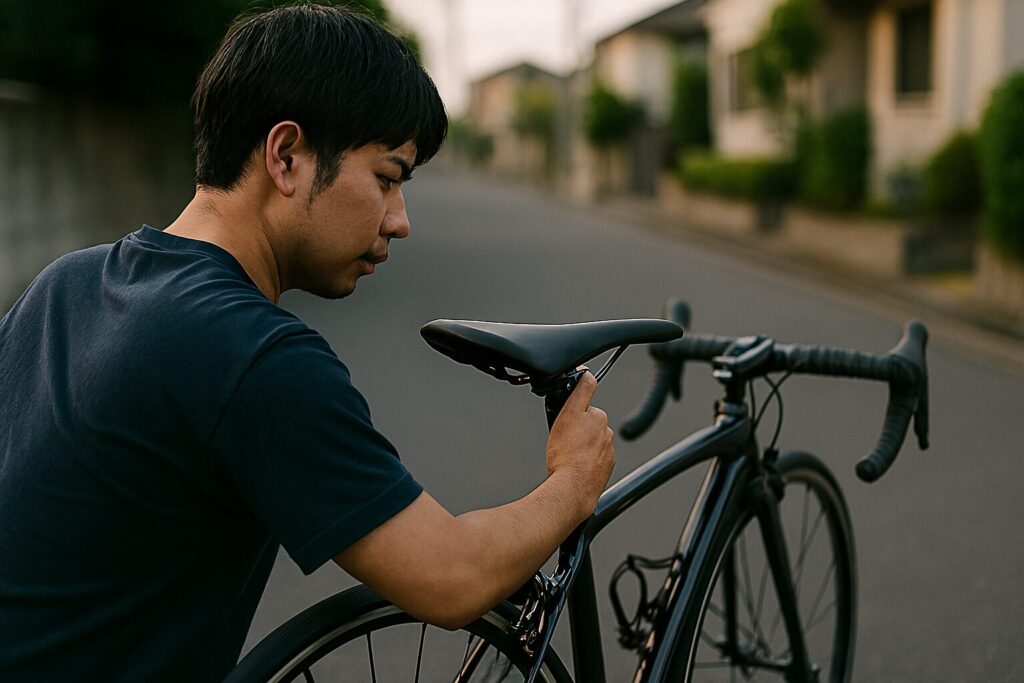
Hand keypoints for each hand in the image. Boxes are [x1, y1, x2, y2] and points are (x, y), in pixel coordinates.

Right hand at [545, 371, 615, 519]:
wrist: (573, 489)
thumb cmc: (565, 456)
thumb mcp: (565, 415)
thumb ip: (581, 391)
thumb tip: (588, 374)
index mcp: (597, 416)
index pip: (588, 396)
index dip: (579, 395)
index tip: (577, 394)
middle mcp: (605, 431)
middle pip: (588, 421)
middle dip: (578, 425)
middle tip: (564, 437)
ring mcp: (607, 450)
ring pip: (592, 440)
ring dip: (583, 443)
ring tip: (569, 455)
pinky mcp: (607, 466)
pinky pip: (596, 457)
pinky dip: (588, 459)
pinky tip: (576, 465)